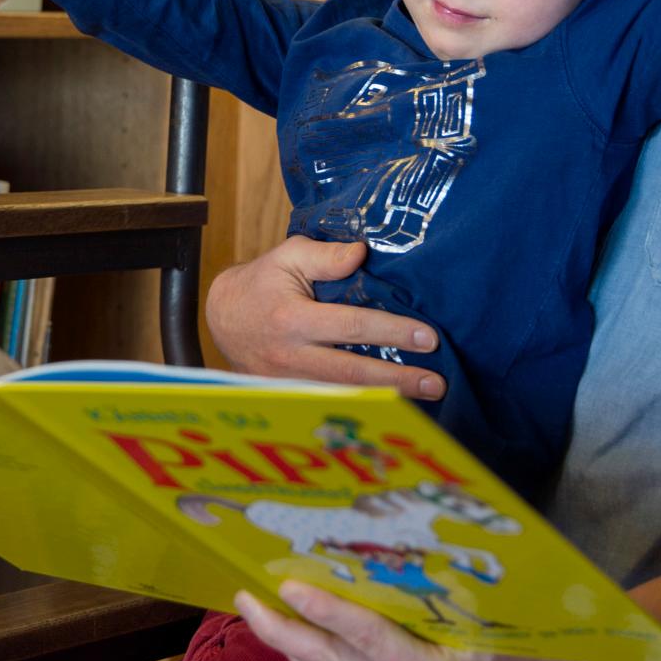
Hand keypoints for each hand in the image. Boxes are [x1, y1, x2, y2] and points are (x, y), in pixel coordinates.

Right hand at [204, 236, 441, 397]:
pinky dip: (363, 407)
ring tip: (425, 398)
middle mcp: (291, 357)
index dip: (392, 332)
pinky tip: (393, 405)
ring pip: (344, 396)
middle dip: (398, 380)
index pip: (352, 327)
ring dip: (387, 399)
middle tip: (436, 383)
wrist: (223, 318)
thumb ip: (325, 255)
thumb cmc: (262, 282)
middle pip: (353, 374)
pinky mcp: (290, 397)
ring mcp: (289, 383)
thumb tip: (361, 253)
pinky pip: (331, 403)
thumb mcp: (288, 257)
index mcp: (293, 319)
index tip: (429, 338)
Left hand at [232, 582, 583, 660]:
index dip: (325, 610)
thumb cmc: (520, 631)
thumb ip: (427, 585)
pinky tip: (297, 638)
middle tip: (245, 596)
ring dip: (292, 647)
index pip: (368, 637)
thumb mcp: (482, 603)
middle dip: (282, 630)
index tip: (287, 584)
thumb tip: (369, 541)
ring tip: (258, 610)